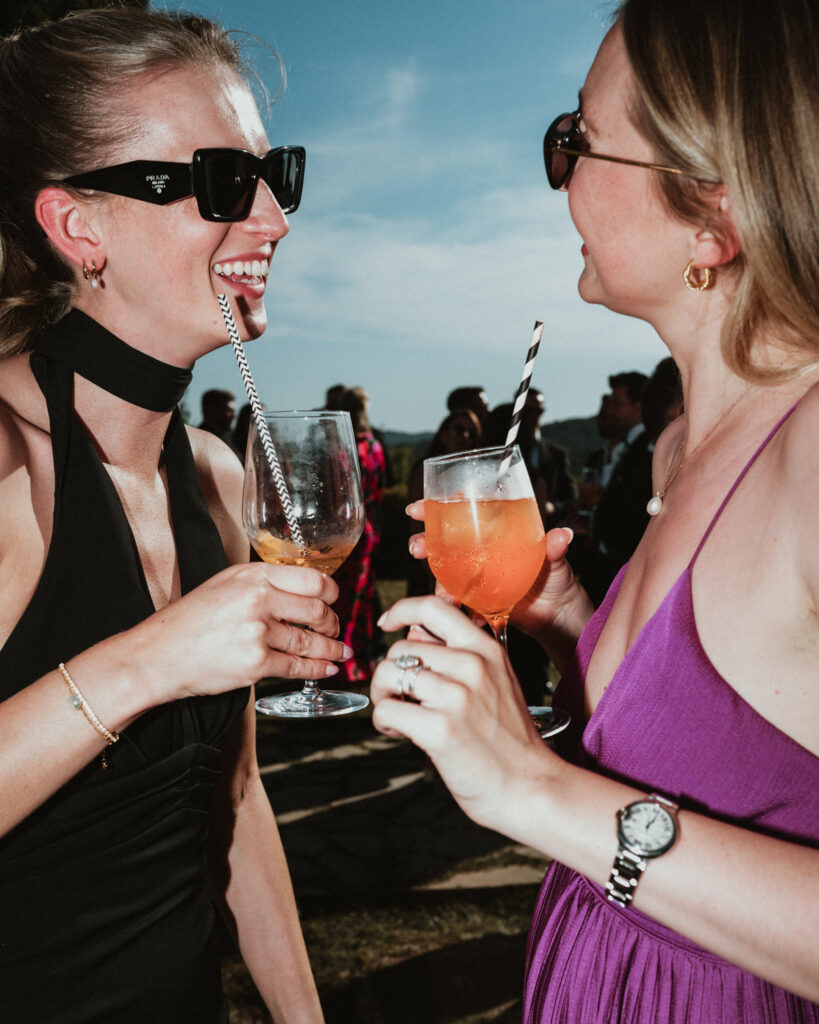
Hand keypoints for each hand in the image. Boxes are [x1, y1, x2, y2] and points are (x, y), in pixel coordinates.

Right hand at [126, 562, 349, 702]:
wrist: (157, 655)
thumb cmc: (188, 622)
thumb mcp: (225, 585)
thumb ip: (261, 583)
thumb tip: (301, 591)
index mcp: (252, 575)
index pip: (311, 578)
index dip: (330, 592)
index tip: (334, 600)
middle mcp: (258, 599)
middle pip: (317, 610)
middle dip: (333, 623)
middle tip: (335, 629)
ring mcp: (258, 632)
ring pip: (310, 640)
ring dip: (331, 648)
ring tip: (340, 651)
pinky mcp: (256, 664)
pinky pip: (298, 666)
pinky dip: (318, 669)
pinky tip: (327, 668)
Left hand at [371, 595, 560, 829]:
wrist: (532, 788)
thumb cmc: (510, 741)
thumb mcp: (497, 682)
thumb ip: (459, 656)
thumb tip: (413, 635)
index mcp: (487, 649)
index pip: (433, 607)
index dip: (402, 610)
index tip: (388, 622)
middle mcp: (473, 666)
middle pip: (401, 648)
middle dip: (390, 673)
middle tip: (400, 697)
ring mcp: (457, 697)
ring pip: (388, 674)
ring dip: (383, 695)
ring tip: (399, 715)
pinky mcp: (440, 729)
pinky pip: (387, 709)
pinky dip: (383, 721)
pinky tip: (399, 732)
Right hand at [407, 499, 586, 649]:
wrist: (556, 613)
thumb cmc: (555, 576)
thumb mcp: (555, 558)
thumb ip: (555, 547)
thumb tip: (563, 535)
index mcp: (493, 531)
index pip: (459, 514)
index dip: (434, 508)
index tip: (417, 509)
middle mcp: (478, 551)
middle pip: (441, 542)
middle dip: (423, 543)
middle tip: (417, 548)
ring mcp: (474, 576)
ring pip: (444, 574)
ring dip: (438, 583)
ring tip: (447, 596)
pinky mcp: (476, 600)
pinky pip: (459, 603)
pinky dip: (461, 609)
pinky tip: (473, 615)